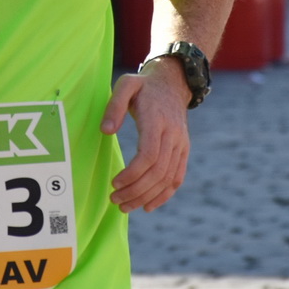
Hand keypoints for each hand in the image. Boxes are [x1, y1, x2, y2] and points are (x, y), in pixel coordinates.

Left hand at [100, 57, 191, 212]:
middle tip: (114, 200)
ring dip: (146, 197)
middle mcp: (172, 135)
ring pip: (167, 179)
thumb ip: (114, 106)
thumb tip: (106, 131)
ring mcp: (181, 144)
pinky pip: (177, 178)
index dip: (133, 174)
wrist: (172, 83)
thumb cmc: (144, 86)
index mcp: (156, 120)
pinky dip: (164, 195)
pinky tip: (148, 206)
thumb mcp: (126, 85)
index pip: (149, 155)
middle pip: (157, 172)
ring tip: (125, 206)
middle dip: (136, 191)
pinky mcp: (183, 151)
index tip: (114, 183)